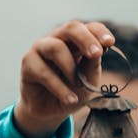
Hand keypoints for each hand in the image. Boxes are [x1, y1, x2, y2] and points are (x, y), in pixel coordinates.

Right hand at [13, 20, 114, 137]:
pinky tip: (70, 99)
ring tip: (78, 85)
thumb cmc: (72, 90)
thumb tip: (99, 50)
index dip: (99, 32)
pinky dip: (60, 88)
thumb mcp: (89, 79)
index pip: (89, 27)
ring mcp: (40, 49)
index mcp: (76, 40)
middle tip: (96, 53)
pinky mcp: (28, 63)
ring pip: (55, 47)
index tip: (109, 43)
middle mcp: (57, 39)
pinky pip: (44, 72)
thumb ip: (92, 64)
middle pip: (70, 28)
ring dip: (70, 68)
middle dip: (86, 39)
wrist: (52, 110)